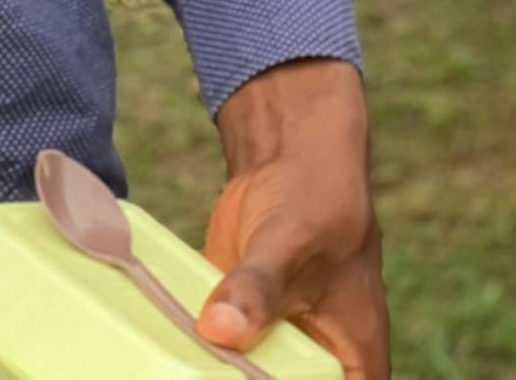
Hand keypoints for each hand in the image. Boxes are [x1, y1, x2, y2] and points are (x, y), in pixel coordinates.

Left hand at [199, 59, 387, 378]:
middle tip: (191, 375)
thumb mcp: (287, 248)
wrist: (285, 158)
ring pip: (242, 377)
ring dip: (211, 372)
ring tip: (170, 368)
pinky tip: (161, 350)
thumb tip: (219, 329)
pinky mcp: (242, 326)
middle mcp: (319, 367)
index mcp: (354, 366)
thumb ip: (257, 291)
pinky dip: (195, 352)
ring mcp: (278, 349)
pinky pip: (219, 353)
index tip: (252, 375)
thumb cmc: (313, 203)